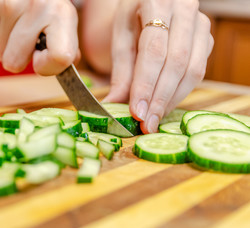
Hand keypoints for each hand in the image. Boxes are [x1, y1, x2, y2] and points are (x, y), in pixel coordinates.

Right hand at [0, 0, 79, 74]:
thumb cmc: (50, 9)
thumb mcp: (66, 25)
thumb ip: (66, 51)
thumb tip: (55, 70)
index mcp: (62, 14)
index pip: (59, 58)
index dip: (49, 67)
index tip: (44, 57)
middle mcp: (37, 6)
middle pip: (14, 63)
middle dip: (21, 59)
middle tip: (29, 42)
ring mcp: (10, 3)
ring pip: (0, 54)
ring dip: (9, 47)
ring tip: (19, 27)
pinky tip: (7, 23)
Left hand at [105, 0, 213, 133]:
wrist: (153, 2)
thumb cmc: (132, 16)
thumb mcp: (120, 35)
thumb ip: (120, 70)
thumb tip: (114, 104)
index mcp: (157, 2)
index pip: (153, 51)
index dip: (145, 84)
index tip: (136, 112)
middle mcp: (185, 10)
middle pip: (176, 63)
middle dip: (159, 99)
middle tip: (146, 123)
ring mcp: (201, 24)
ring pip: (193, 70)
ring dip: (172, 100)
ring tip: (153, 119)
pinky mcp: (206, 39)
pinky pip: (198, 72)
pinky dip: (180, 92)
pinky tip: (164, 105)